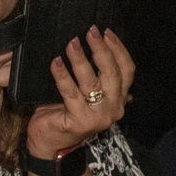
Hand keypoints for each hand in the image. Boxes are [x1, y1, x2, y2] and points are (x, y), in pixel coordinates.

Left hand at [25, 28, 134, 162]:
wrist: (49, 144)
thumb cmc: (63, 113)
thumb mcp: (82, 92)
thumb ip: (90, 74)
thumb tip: (84, 41)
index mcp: (118, 99)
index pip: (127, 70)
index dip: (118, 49)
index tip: (106, 31)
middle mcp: (113, 108)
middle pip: (112, 72)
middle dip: (101, 49)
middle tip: (90, 31)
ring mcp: (98, 116)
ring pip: (92, 81)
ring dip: (81, 59)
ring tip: (72, 43)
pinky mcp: (80, 121)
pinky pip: (70, 92)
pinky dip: (63, 75)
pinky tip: (56, 62)